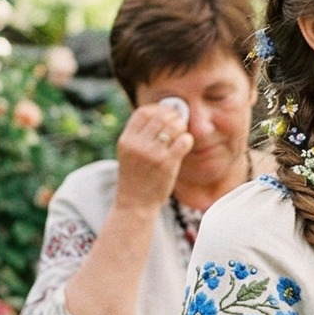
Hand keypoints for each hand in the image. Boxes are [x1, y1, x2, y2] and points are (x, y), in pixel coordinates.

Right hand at [111, 100, 193, 216]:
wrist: (134, 205)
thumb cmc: (134, 179)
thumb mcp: (128, 154)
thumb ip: (139, 136)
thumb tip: (160, 115)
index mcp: (126, 140)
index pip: (143, 112)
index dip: (157, 108)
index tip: (165, 113)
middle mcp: (137, 145)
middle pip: (160, 116)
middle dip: (173, 116)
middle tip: (178, 122)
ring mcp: (152, 154)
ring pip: (174, 126)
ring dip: (181, 127)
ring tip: (181, 134)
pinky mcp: (167, 164)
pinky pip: (183, 141)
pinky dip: (187, 140)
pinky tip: (184, 145)